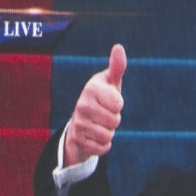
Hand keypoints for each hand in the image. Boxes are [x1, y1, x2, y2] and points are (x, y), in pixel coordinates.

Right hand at [64, 44, 126, 166]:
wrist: (81, 120)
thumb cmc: (102, 98)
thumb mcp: (111, 82)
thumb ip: (117, 66)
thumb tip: (118, 47)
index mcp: (91, 88)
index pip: (118, 104)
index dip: (118, 105)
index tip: (110, 101)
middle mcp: (81, 104)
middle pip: (114, 121)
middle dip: (114, 120)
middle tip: (105, 114)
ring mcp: (77, 122)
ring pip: (107, 136)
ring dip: (109, 133)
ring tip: (100, 124)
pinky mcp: (77, 139)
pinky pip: (101, 148)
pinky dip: (103, 146)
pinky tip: (95, 137)